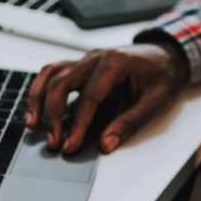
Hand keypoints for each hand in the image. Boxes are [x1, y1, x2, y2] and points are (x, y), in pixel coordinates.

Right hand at [26, 42, 188, 154]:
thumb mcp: (157, 101)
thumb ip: (130, 123)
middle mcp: (95, 56)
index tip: (70, 145)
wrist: (167, 55)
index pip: (90, 96)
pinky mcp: (81, 65)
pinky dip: (41, 89)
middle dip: (53, 114)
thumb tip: (106, 145)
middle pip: (62, 82)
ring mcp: (86, 58)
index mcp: (115, 62)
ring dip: (39, 99)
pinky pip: (54, 73)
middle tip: (52, 142)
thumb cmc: (163, 76)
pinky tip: (37, 109)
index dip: (78, 124)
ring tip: (34, 126)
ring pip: (52, 74)